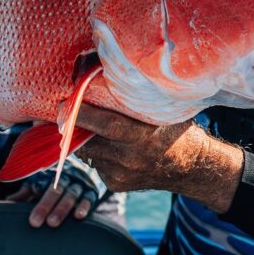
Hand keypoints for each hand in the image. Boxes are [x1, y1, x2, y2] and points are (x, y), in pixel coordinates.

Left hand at [8, 160, 100, 227]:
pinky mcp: (92, 189)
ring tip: (53, 223)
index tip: (30, 219)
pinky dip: (84, 205)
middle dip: (45, 206)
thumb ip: (26, 192)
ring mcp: (79, 182)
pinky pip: (89, 196)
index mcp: (49, 173)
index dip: (35, 203)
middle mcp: (64, 176)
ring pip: (71, 193)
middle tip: (35, 222)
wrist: (85, 162)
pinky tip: (79, 215)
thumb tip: (8, 202)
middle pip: (54, 190)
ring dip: (62, 208)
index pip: (41, 187)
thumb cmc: (56, 178)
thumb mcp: (40, 181)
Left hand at [74, 105, 243, 213]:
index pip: (107, 125)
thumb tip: (117, 70)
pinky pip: (96, 163)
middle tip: (62, 108)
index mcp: (143, 137)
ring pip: (89, 152)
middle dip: (72, 125)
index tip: (64, 103)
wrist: (190, 168)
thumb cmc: (177, 129)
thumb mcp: (165, 111)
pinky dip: (96, 150)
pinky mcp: (115, 184)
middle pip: (89, 140)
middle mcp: (129, 158)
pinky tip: (107, 142)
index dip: (83, 115)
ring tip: (84, 121)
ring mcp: (120, 174)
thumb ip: (142, 97)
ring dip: (83, 136)